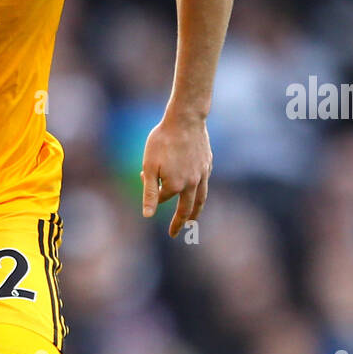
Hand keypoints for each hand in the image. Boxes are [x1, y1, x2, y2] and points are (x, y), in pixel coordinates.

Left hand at [141, 110, 212, 238]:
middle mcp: (192, 184)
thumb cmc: (162, 141)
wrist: (186, 119)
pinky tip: (197, 192)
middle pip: (186, 209)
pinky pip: (204, 184)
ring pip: (200, 199)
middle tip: (175, 234)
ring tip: (192, 222)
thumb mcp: (149, 166)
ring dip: (195, 212)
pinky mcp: (208, 165)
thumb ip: (149, 193)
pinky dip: (200, 193)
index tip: (144, 176)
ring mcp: (203, 174)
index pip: (162, 197)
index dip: (152, 191)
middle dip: (180, 222)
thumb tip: (148, 216)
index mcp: (176, 185)